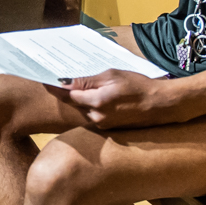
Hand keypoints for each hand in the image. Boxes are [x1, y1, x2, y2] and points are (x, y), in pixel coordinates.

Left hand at [47, 69, 175, 128]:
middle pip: (75, 102)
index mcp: (96, 101)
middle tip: (62, 80)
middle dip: (69, 92)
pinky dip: (93, 106)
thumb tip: (66, 82)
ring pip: (84, 109)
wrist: (161, 105)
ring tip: (90, 87)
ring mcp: (103, 124)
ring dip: (83, 99)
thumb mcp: (112, 76)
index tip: (45, 81)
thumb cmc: (139, 86)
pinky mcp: (109, 128)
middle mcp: (96, 116)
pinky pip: (94, 115)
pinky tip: (101, 97)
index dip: (56, 87)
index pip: (68, 95)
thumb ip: (88, 81)